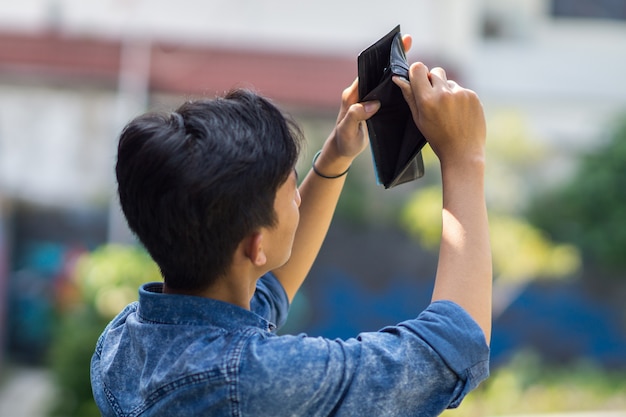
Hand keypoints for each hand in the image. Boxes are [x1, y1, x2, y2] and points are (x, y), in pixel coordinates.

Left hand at [318, 35, 413, 171]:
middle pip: (376, 71)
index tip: (395, 47)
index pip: (367, 73)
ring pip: (382, 80)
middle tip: (408, 43)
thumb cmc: (345, 141)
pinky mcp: (373, 105)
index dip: (380, 60)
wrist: (343, 150)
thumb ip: (355, 115)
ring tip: (414, 59)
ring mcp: (366, 99)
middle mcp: (359, 93)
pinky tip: (410, 82)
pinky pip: (385, 91)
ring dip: (396, 70)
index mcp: (352, 95)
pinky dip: (396, 84)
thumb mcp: (348, 130)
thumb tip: (373, 104)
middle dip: (391, 57)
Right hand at [393, 63, 485, 167]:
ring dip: (446, 91)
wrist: (463, 152)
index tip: (418, 81)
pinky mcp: (473, 96)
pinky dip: (459, 98)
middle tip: (434, 100)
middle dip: (432, 81)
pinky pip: (462, 89)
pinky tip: (459, 114)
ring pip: (449, 81)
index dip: (417, 73)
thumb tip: (399, 79)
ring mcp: (461, 93)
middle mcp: (444, 93)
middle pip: (435, 71)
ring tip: (448, 111)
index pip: (418, 68)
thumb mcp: (419, 119)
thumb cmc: (437, 138)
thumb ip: (410, 96)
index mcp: (427, 100)